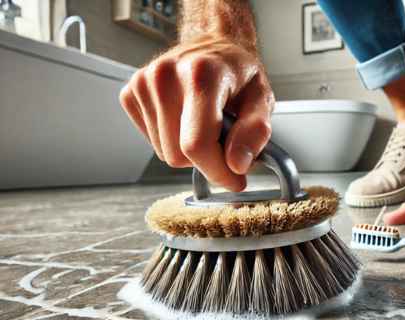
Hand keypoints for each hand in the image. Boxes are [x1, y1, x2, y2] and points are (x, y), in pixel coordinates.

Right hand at [119, 35, 273, 191]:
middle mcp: (165, 76)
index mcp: (201, 74)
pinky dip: (171, 139)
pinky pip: (152, 142)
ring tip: (204, 123)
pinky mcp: (131, 93)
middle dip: (205, 159)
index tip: (235, 179)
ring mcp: (143, 83)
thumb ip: (255, 132)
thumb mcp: (262, 99)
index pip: (197, 144)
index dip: (217, 172)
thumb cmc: (238, 72)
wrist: (214, 44)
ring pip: (164, 153)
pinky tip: (185, 118)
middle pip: (177, 156)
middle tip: (223, 137)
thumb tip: (237, 165)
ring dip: (187, 149)